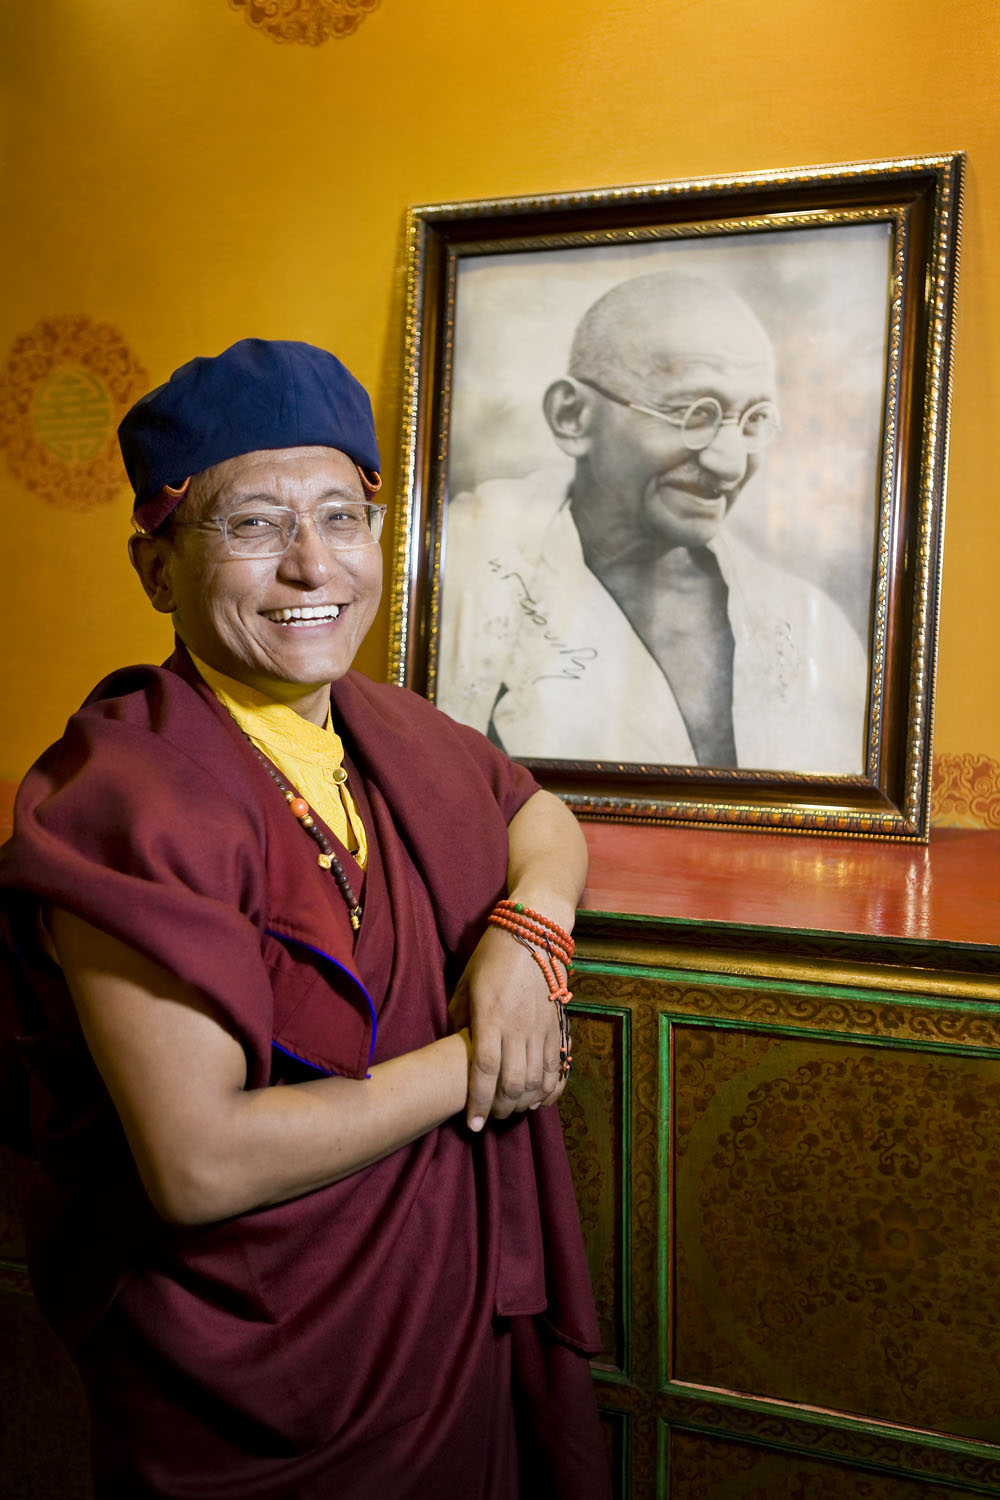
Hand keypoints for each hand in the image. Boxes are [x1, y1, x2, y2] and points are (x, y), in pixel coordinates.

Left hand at [448, 924, 565, 1130]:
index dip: (479, 1103)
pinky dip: (548, 1089)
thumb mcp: (465, 984)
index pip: (485, 1071)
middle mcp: (518, 1026)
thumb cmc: (492, 956)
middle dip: (501, 1109)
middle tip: (491, 1117)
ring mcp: (541, 1027)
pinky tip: (537, 1099)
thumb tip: (457, 1046)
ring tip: (511, 1110)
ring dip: (524, 1103)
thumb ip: (459, 1019)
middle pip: (513, 1083)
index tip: (473, 1125)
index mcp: (490, 1015)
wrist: (535, 932)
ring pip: (537, 1080)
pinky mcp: (558, 1025)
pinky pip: (557, 1066)